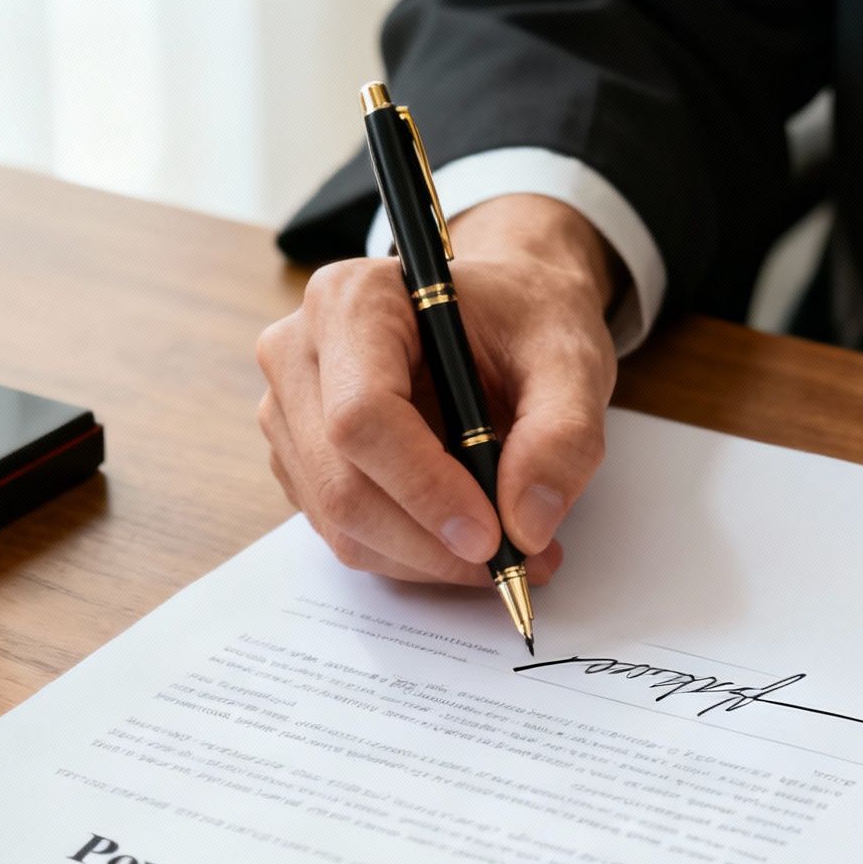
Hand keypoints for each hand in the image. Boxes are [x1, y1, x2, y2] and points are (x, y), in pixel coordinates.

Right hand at [257, 195, 620, 585]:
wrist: (503, 312)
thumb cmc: (525, 319)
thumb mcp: (572, 359)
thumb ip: (562, 435)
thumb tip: (526, 526)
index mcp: (354, 302)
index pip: (362, 415)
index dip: (424, 488)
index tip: (491, 535)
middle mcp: (301, 352)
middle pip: (343, 482)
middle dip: (431, 542)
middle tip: (516, 561)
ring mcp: (290, 410)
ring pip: (340, 522)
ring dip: (425, 558)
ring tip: (506, 550)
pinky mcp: (301, 458)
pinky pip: (343, 533)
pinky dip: (409, 555)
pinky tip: (463, 536)